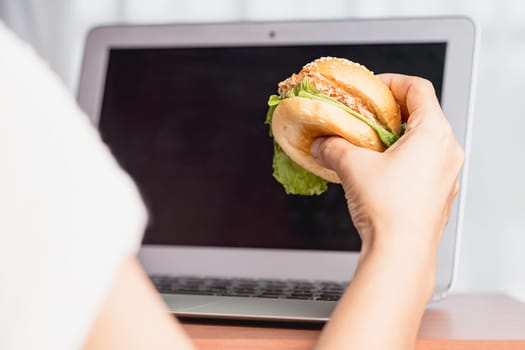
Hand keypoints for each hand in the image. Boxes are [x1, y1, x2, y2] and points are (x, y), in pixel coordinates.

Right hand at [312, 74, 464, 349]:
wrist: (400, 254)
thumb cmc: (388, 209)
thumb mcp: (352, 167)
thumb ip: (333, 147)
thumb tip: (321, 142)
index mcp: (433, 133)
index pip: (418, 88)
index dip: (392, 82)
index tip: (373, 88)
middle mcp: (447, 151)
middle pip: (422, 114)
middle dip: (390, 113)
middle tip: (365, 117)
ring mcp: (446, 175)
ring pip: (422, 142)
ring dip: (394, 138)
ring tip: (367, 146)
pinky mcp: (438, 194)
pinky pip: (422, 165)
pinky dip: (401, 160)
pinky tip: (377, 172)